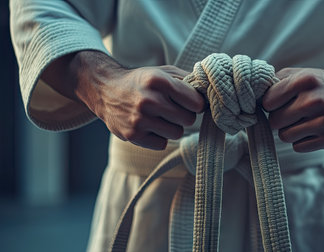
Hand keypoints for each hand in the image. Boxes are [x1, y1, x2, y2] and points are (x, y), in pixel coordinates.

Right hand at [42, 51, 204, 149]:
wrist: (106, 90)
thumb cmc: (142, 81)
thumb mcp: (163, 71)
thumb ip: (187, 79)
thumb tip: (211, 92)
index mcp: (159, 81)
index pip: (196, 102)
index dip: (196, 104)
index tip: (191, 102)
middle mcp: (149, 100)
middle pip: (189, 120)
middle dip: (185, 115)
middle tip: (173, 109)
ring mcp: (139, 119)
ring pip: (177, 133)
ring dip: (172, 127)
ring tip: (160, 116)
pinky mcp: (133, 135)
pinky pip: (162, 144)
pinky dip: (159, 137)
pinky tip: (150, 125)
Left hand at [262, 57, 323, 151]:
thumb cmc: (317, 84)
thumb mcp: (298, 74)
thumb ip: (274, 83)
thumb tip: (251, 98)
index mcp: (305, 81)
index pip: (268, 102)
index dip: (270, 104)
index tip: (277, 102)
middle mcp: (315, 100)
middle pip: (275, 122)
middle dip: (278, 119)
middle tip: (290, 113)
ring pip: (285, 136)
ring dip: (289, 131)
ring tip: (301, 120)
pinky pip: (299, 147)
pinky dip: (301, 140)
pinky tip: (311, 129)